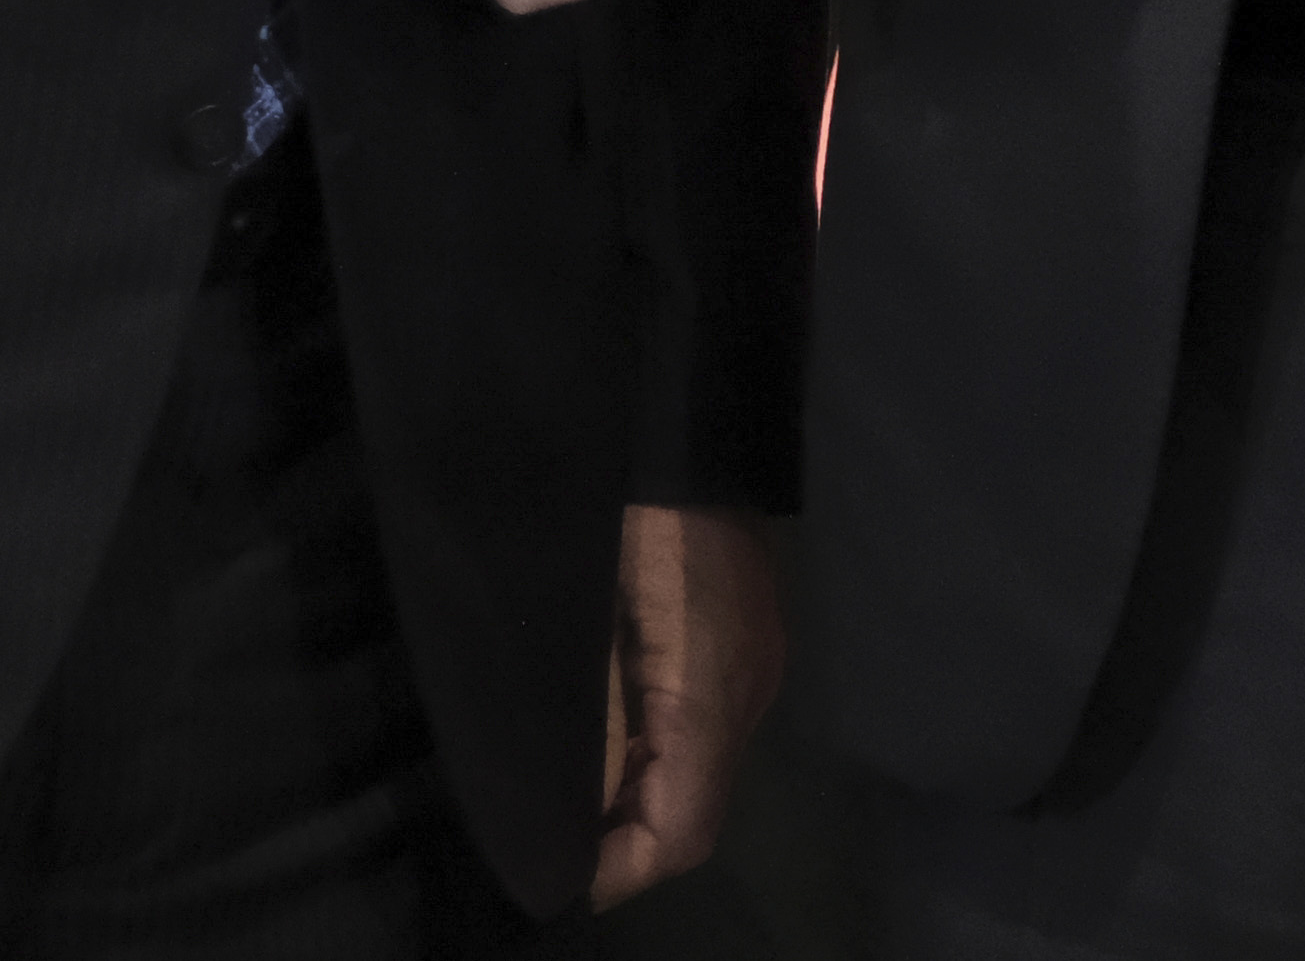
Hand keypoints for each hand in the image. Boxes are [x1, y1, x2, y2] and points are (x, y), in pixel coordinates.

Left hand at [586, 503, 786, 907]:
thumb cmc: (628, 515)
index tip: (560, 878)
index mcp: (710, 694)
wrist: (691, 426)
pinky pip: (701, 732)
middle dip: (627, 843)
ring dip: (638, 801)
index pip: (683, 830)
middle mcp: (746, 696)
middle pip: (696, 814)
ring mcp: (752, 670)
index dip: (622, 868)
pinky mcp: (743, 646)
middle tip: (551, 847)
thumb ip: (594, 722)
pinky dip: (654, 758)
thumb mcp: (593, 619)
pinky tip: (606, 747)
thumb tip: (581, 811)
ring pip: (700, 776)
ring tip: (569, 804)